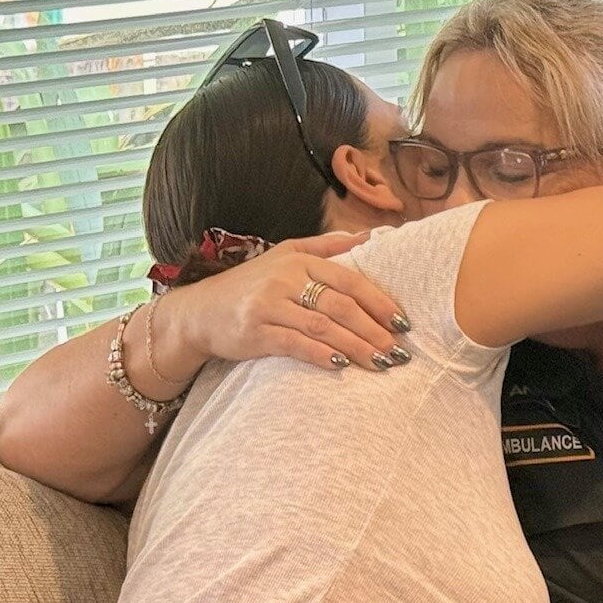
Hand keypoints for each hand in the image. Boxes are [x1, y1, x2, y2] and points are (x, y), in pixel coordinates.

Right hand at [167, 232, 411, 376]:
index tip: (403, 323)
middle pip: (341, 306)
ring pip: (324, 327)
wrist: (198, 312)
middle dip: (375, 331)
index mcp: (298, 261)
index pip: (349, 281)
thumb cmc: (249, 286)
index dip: (380, 302)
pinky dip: (323, 355)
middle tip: (399, 351)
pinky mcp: (256, 332)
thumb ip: (326, 246)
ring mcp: (269, 306)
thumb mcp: (284, 255)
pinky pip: (296, 345)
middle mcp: (285, 280)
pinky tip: (343, 365)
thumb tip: (369, 236)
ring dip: (358, 347)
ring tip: (382, 363)